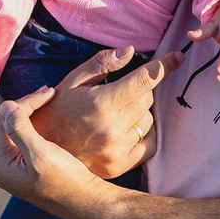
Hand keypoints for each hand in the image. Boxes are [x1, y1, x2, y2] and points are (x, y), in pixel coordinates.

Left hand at [0, 87, 109, 218]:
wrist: (84, 201)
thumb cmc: (66, 179)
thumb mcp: (42, 154)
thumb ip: (20, 129)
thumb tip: (5, 105)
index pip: (3, 120)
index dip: (24, 103)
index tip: (48, 93)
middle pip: (1, 122)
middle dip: (22, 105)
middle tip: (47, 94)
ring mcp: (10, 167)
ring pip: (8, 128)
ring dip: (24, 112)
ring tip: (45, 100)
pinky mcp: (21, 166)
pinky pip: (16, 137)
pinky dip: (27, 123)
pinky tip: (42, 115)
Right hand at [27, 46, 183, 178]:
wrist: (41, 146)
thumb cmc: (57, 107)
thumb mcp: (75, 79)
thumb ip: (103, 63)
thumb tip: (130, 52)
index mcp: (102, 104)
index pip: (144, 81)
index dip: (164, 66)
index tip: (178, 58)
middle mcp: (113, 129)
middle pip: (147, 99)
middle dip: (138, 90)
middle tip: (117, 92)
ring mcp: (117, 150)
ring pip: (148, 120)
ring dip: (138, 112)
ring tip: (114, 113)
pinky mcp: (119, 166)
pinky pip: (149, 144)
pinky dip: (143, 133)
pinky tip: (126, 128)